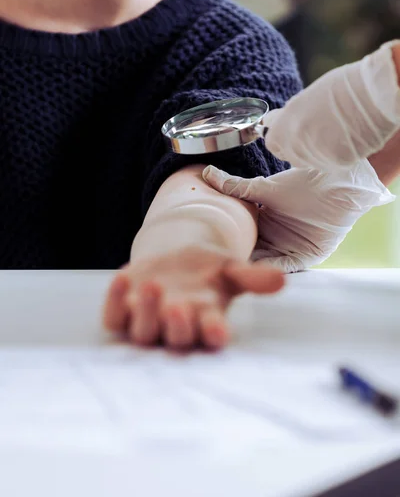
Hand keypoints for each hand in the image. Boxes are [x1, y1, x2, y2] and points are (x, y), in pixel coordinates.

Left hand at [103, 246, 284, 349]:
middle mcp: (176, 328)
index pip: (211, 337)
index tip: (218, 329)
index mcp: (206, 322)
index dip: (213, 335)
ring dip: (146, 313)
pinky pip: (114, 316)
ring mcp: (147, 322)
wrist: (175, 262)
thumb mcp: (231, 269)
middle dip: (177, 326)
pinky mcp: (123, 312)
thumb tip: (281, 281)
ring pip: (143, 332)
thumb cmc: (209, 272)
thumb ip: (253, 277)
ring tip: (153, 286)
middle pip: (175, 339)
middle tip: (180, 307)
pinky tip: (122, 277)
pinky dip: (114, 300)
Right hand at [203, 163, 393, 272]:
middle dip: (236, 259)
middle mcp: (275, 237)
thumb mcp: (264, 189)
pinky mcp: (307, 256)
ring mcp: (290, 247)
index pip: (240, 236)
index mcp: (263, 222)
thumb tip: (207, 172)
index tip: (208, 247)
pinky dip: (274, 269)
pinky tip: (259, 272)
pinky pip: (287, 266)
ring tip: (233, 274)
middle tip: (215, 267)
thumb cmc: (304, 183)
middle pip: (251, 252)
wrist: (336, 183)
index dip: (226, 241)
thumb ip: (235, 187)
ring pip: (266, 262)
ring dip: (252, 268)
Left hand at [264, 41, 399, 170]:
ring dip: (318, 153)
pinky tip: (346, 138)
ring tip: (335, 132)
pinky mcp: (337, 163)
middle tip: (318, 132)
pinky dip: (336, 155)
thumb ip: (288, 116)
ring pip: (311, 162)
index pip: (273, 145)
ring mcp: (317, 156)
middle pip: (292, 157)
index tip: (289, 135)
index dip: (282, 140)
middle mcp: (297, 144)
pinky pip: (331, 164)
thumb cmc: (340, 88)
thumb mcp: (304, 98)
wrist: (372, 93)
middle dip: (300, 148)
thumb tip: (272, 122)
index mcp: (286, 126)